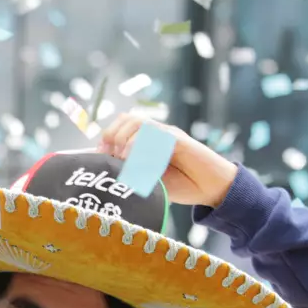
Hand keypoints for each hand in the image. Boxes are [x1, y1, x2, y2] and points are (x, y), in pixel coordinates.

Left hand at [100, 114, 237, 208]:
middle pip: (127, 118)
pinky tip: (138, 161)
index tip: (98, 157)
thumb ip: (128, 173)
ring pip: (140, 123)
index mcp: (145, 141)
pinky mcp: (180, 140)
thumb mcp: (146, 181)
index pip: (119, 126)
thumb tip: (103, 170)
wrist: (209, 189)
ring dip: (125, 139)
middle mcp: (155, 134)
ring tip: (123, 159)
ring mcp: (168, 134)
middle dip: (112, 136)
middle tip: (110, 157)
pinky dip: (143, 146)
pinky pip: (158, 135)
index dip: (105, 138)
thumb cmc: (178, 185)